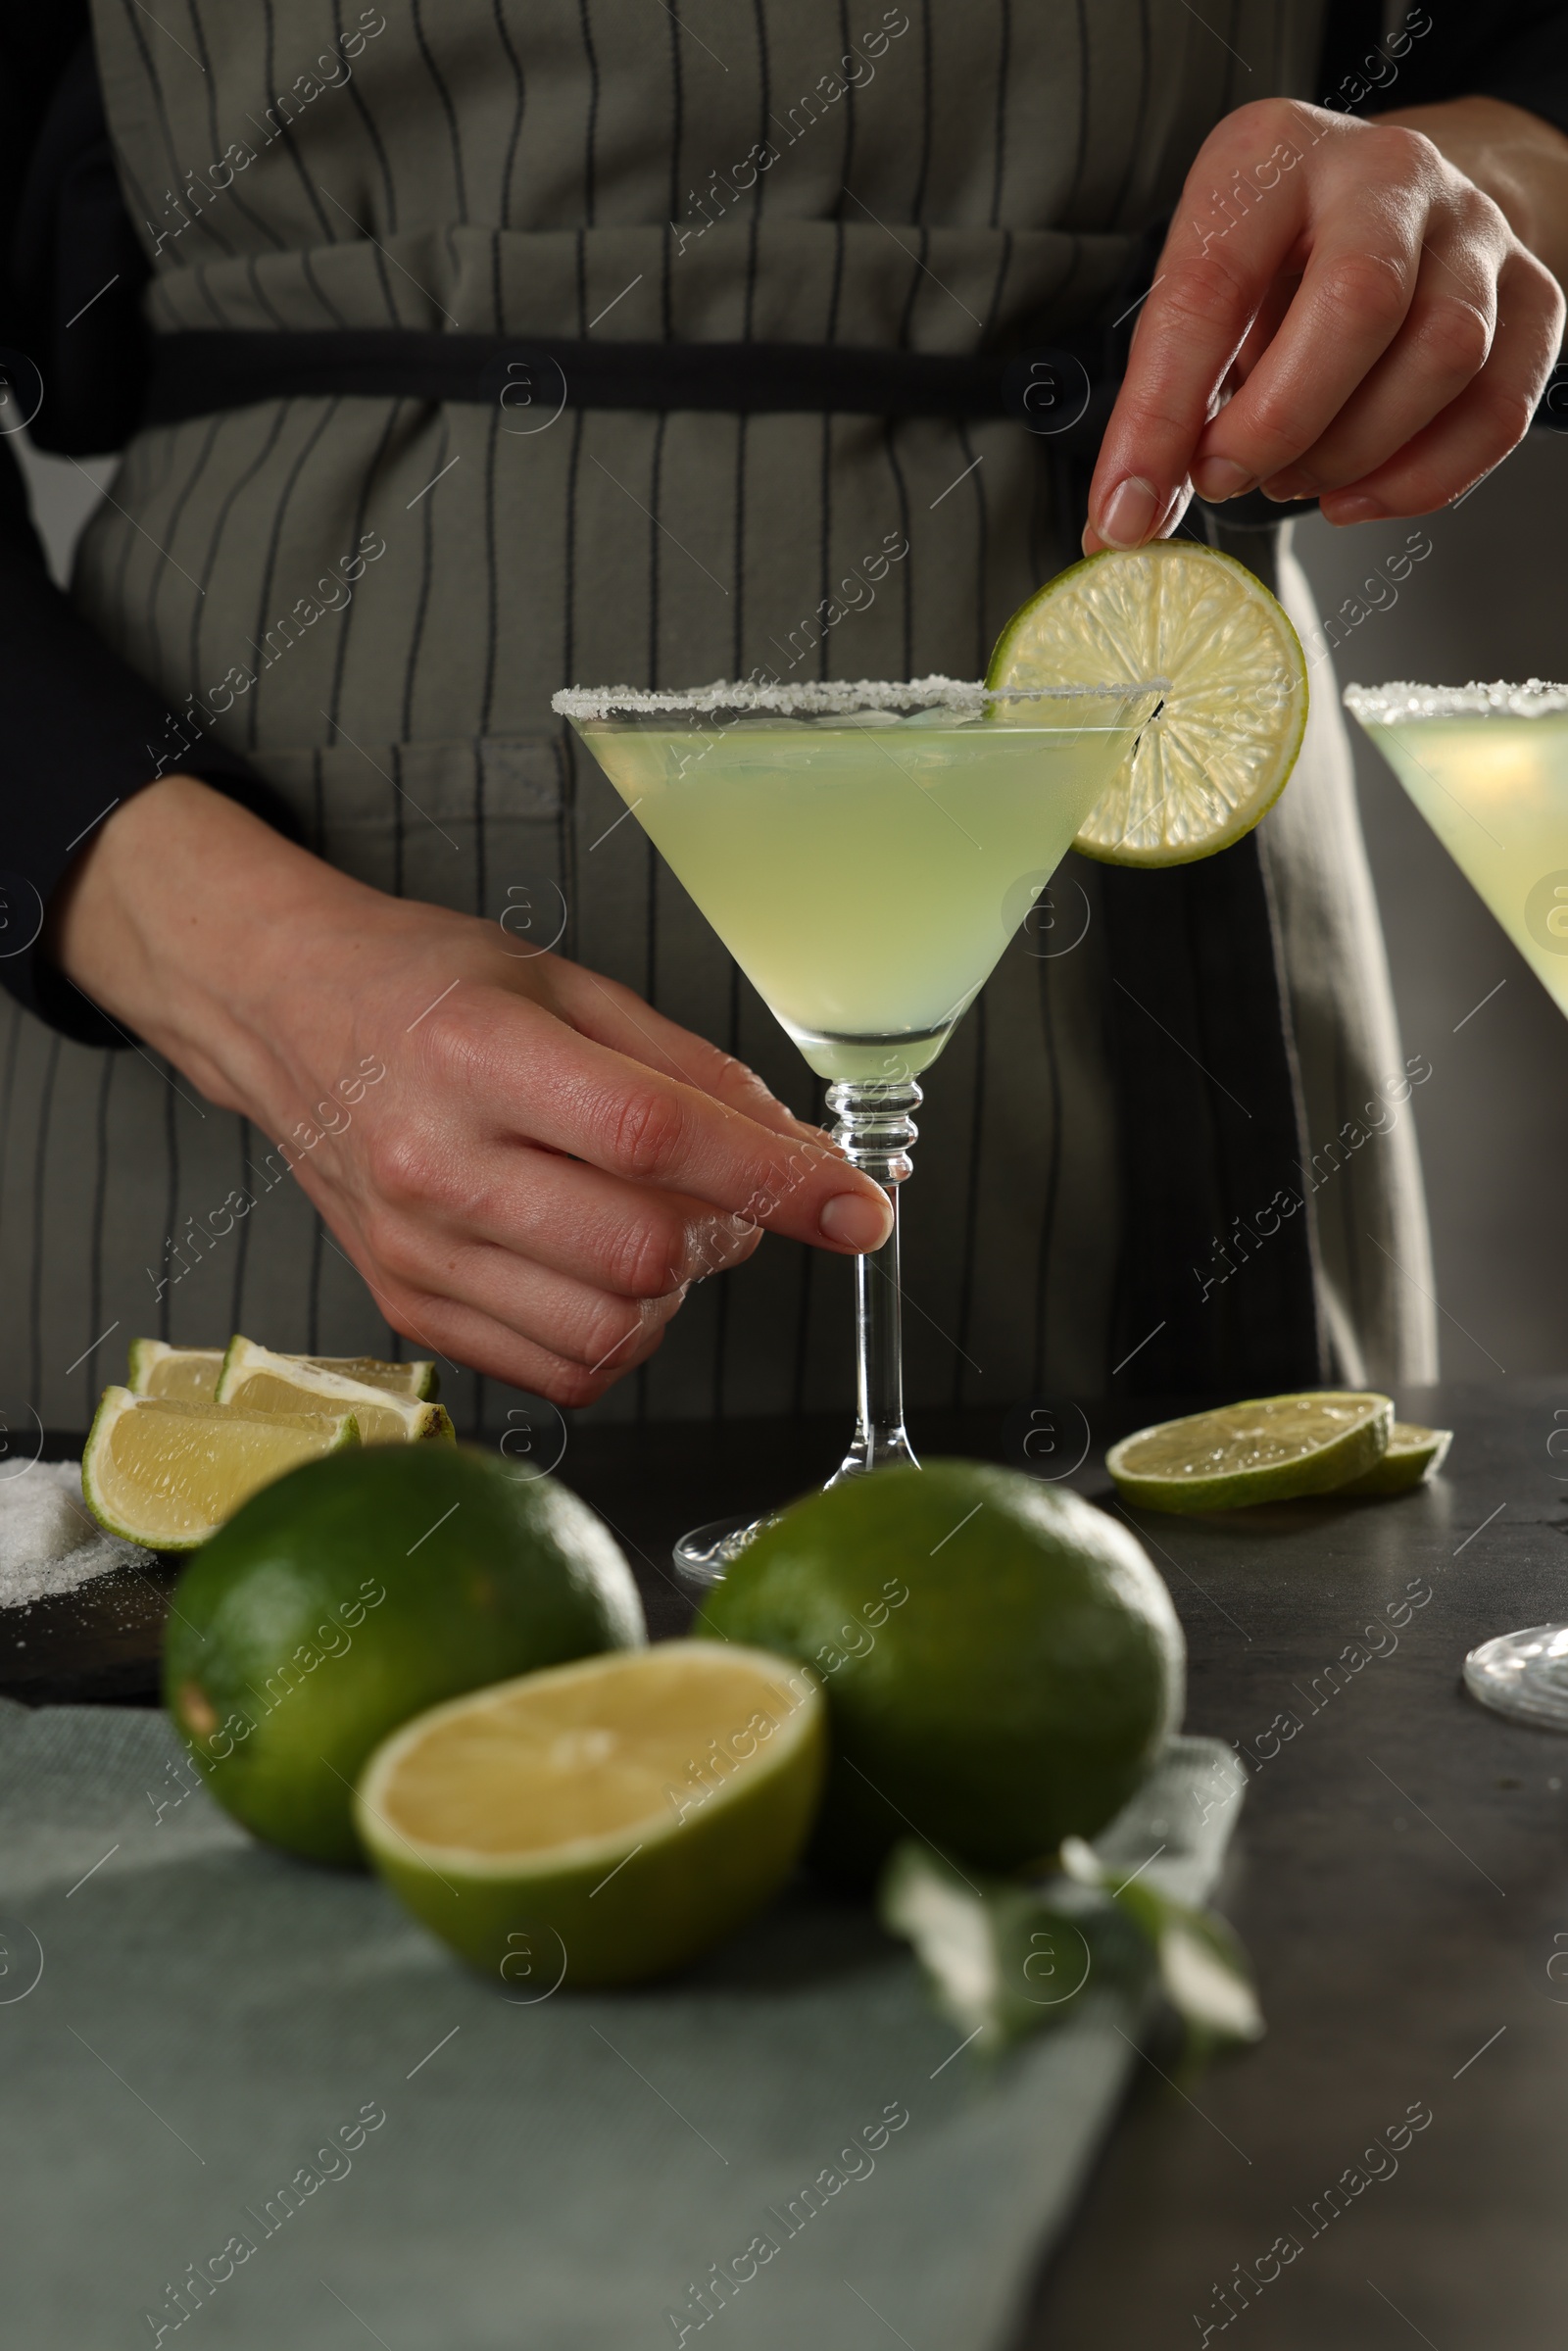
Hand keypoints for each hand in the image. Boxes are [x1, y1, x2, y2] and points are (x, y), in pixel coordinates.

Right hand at [47, 777, 892, 1404]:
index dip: (778, 1181)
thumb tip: (796, 1149)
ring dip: (676, 1290)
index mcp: (480, 1054)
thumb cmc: (423, 986)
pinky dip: (620, 1335)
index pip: (657, 1137)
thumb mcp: (563, 981)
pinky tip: (605, 1269)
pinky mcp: (407, 1306)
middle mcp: (437, 1163)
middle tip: (727, 1195)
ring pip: (612, 1328)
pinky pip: (560, 1370)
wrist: (280, 1013)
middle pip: (641, 1252)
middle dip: (728, 1236)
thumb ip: (686, 1067)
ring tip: (656, 1223)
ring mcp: (416, 1249)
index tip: (858, 1210)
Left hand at [1084, 95, 1565, 547]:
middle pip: (1358, 305)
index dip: (1160, 415)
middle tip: (1224, 479)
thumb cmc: (1284, 261)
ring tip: (1289, 478)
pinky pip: (1496, 410)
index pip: (1210, 287)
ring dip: (1350, 454)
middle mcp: (1385, 176)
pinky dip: (1417, 481)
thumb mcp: (1207, 295)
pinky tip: (1353, 495)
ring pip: (1442, 358)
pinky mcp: (1532, 296)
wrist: (1403, 210)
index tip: (1124, 507)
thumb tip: (1124, 520)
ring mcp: (1472, 232)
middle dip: (1279, 423)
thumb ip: (1168, 401)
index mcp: (1275, 156)